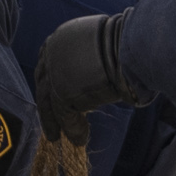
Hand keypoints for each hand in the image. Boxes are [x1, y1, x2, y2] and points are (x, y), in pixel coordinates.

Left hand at [30, 11, 131, 131]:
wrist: (131, 45)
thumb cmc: (128, 42)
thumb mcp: (100, 45)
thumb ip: (89, 59)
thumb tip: (94, 75)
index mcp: (61, 37)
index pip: (49, 63)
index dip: (51, 80)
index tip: (53, 92)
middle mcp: (53, 52)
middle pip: (44, 83)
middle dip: (47, 104)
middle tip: (50, 120)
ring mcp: (55, 72)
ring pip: (49, 102)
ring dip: (53, 122)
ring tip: (57, 137)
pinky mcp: (62, 92)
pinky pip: (64, 115)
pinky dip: (72, 128)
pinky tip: (80, 139)